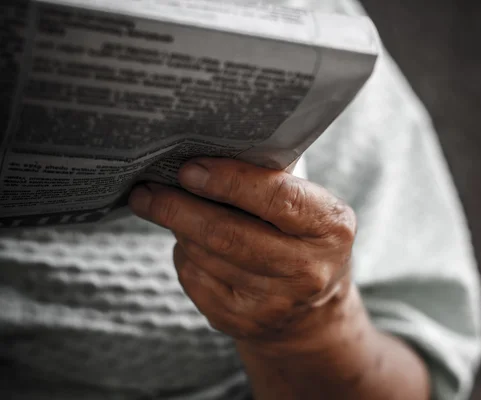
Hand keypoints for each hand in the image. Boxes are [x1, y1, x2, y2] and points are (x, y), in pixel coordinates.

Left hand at [129, 158, 356, 350]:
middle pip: (228, 235)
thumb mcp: (307, 205)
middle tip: (147, 191)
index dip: (229, 182)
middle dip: (178, 209)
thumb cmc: (302, 239)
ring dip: (179, 229)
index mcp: (331, 227)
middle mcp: (309, 269)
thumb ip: (270, 179)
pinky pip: (195, 279)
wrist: (311, 309)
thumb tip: (204, 153)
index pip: (277, 198)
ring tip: (166, 208)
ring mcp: (275, 303)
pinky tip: (193, 245)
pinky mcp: (243, 322)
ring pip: (205, 256)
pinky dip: (186, 256)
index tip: (188, 169)